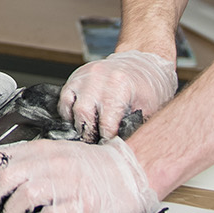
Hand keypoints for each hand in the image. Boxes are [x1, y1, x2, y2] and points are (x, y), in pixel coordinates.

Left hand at [0, 136, 158, 212]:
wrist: (129, 172)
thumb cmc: (90, 167)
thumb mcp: (56, 154)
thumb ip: (29, 161)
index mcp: (43, 150)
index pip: (0, 158)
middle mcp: (52, 164)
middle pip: (6, 177)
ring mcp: (68, 184)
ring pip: (24, 195)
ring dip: (11, 212)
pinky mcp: (82, 205)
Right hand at [59, 49, 177, 141]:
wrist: (141, 64)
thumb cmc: (147, 88)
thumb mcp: (149, 108)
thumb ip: (134, 127)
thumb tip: (120, 146)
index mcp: (118, 86)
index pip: (106, 124)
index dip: (107, 140)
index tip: (108, 148)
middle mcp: (98, 79)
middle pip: (84, 116)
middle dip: (89, 134)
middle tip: (96, 142)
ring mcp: (85, 76)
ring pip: (71, 108)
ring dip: (78, 123)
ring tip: (89, 131)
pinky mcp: (76, 76)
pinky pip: (64, 98)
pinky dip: (69, 112)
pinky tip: (81, 119)